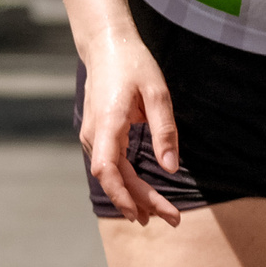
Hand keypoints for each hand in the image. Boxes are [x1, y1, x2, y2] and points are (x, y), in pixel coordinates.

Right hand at [80, 31, 185, 225]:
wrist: (107, 46)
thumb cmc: (134, 65)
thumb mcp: (158, 93)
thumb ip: (165, 131)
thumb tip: (172, 168)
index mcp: (108, 123)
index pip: (107, 170)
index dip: (123, 195)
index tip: (143, 214)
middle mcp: (94, 134)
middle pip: (114, 178)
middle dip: (140, 202)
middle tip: (172, 219)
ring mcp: (93, 136)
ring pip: (112, 175)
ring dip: (133, 196)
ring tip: (158, 215)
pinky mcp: (98, 135)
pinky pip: (110, 165)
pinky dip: (126, 182)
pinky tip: (141, 195)